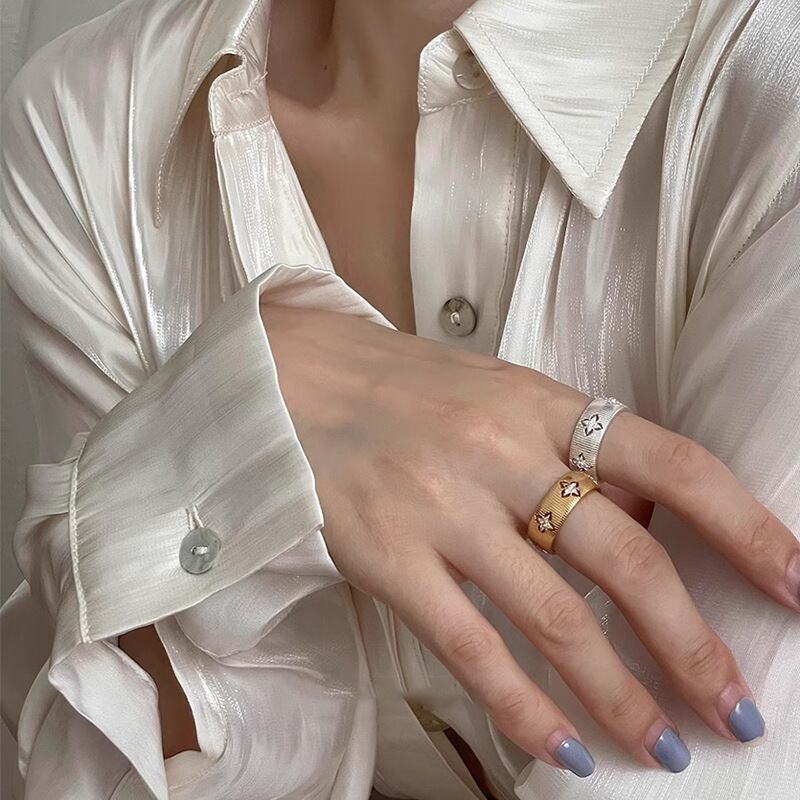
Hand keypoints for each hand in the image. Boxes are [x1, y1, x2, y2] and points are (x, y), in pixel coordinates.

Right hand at [263, 302, 799, 774]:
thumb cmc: (410, 389)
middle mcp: (502, 455)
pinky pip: (469, 646)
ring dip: (618, 695)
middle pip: (625, 561)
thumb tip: (652, 524)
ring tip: (660, 746)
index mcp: (544, 406)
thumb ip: (574, 451)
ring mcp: (443, 508)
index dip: (746, 527)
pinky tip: (560, 747)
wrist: (297, 381)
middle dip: (692, 648)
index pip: (672, 464)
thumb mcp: (505, 394)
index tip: (796, 587)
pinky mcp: (388, 556)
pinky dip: (522, 707)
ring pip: (553, 618)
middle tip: (736, 710)